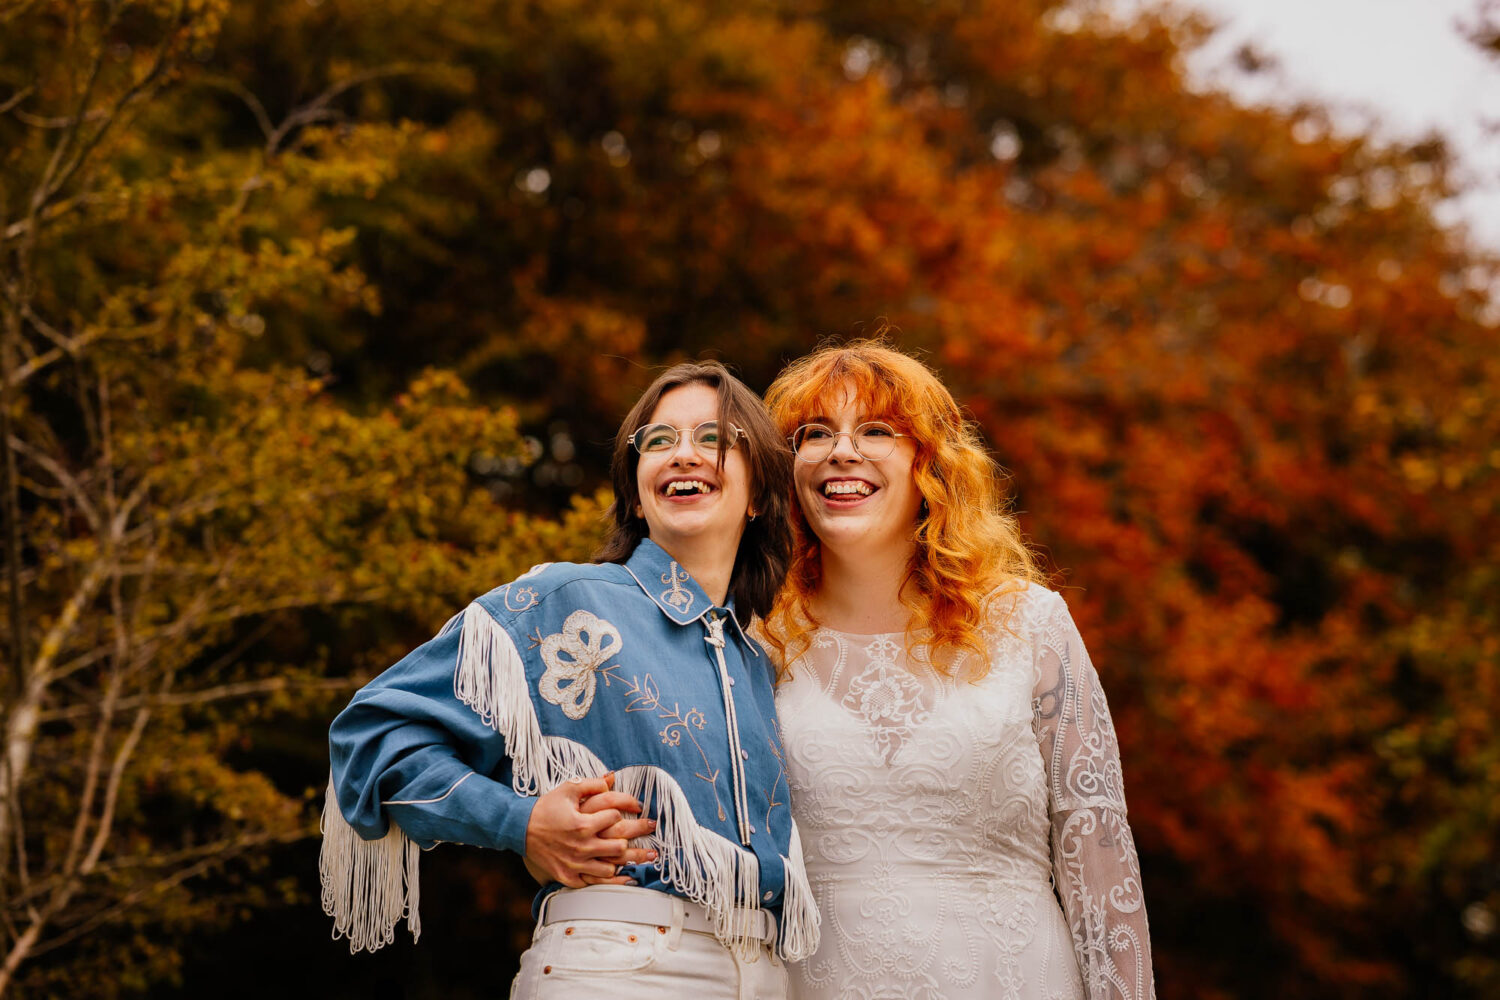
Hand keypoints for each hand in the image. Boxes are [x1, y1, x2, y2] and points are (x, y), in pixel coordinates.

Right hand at [523, 772, 656, 887]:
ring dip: (624, 860)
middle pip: (619, 845)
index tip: (632, 808)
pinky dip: (612, 880)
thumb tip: (612, 778)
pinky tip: (626, 876)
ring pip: (611, 867)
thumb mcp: (567, 789)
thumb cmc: (546, 807)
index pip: (614, 817)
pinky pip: (595, 883)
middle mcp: (581, 846)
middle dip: (636, 836)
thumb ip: (591, 783)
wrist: (521, 829)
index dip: (624, 809)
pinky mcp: (569, 876)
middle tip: (649, 829)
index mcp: (583, 824)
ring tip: (639, 855)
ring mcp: (575, 863)